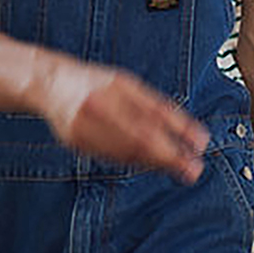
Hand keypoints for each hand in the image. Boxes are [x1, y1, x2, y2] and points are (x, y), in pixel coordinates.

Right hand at [34, 57, 206, 180]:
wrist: (51, 83)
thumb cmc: (97, 83)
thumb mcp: (127, 84)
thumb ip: (152, 105)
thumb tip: (185, 130)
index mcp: (117, 86)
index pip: (155, 111)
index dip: (180, 129)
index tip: (201, 143)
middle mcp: (101, 105)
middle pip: (142, 136)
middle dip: (171, 156)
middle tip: (194, 169)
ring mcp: (85, 124)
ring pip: (127, 151)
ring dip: (156, 163)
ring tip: (179, 169)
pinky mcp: (75, 141)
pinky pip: (111, 156)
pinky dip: (134, 162)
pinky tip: (150, 165)